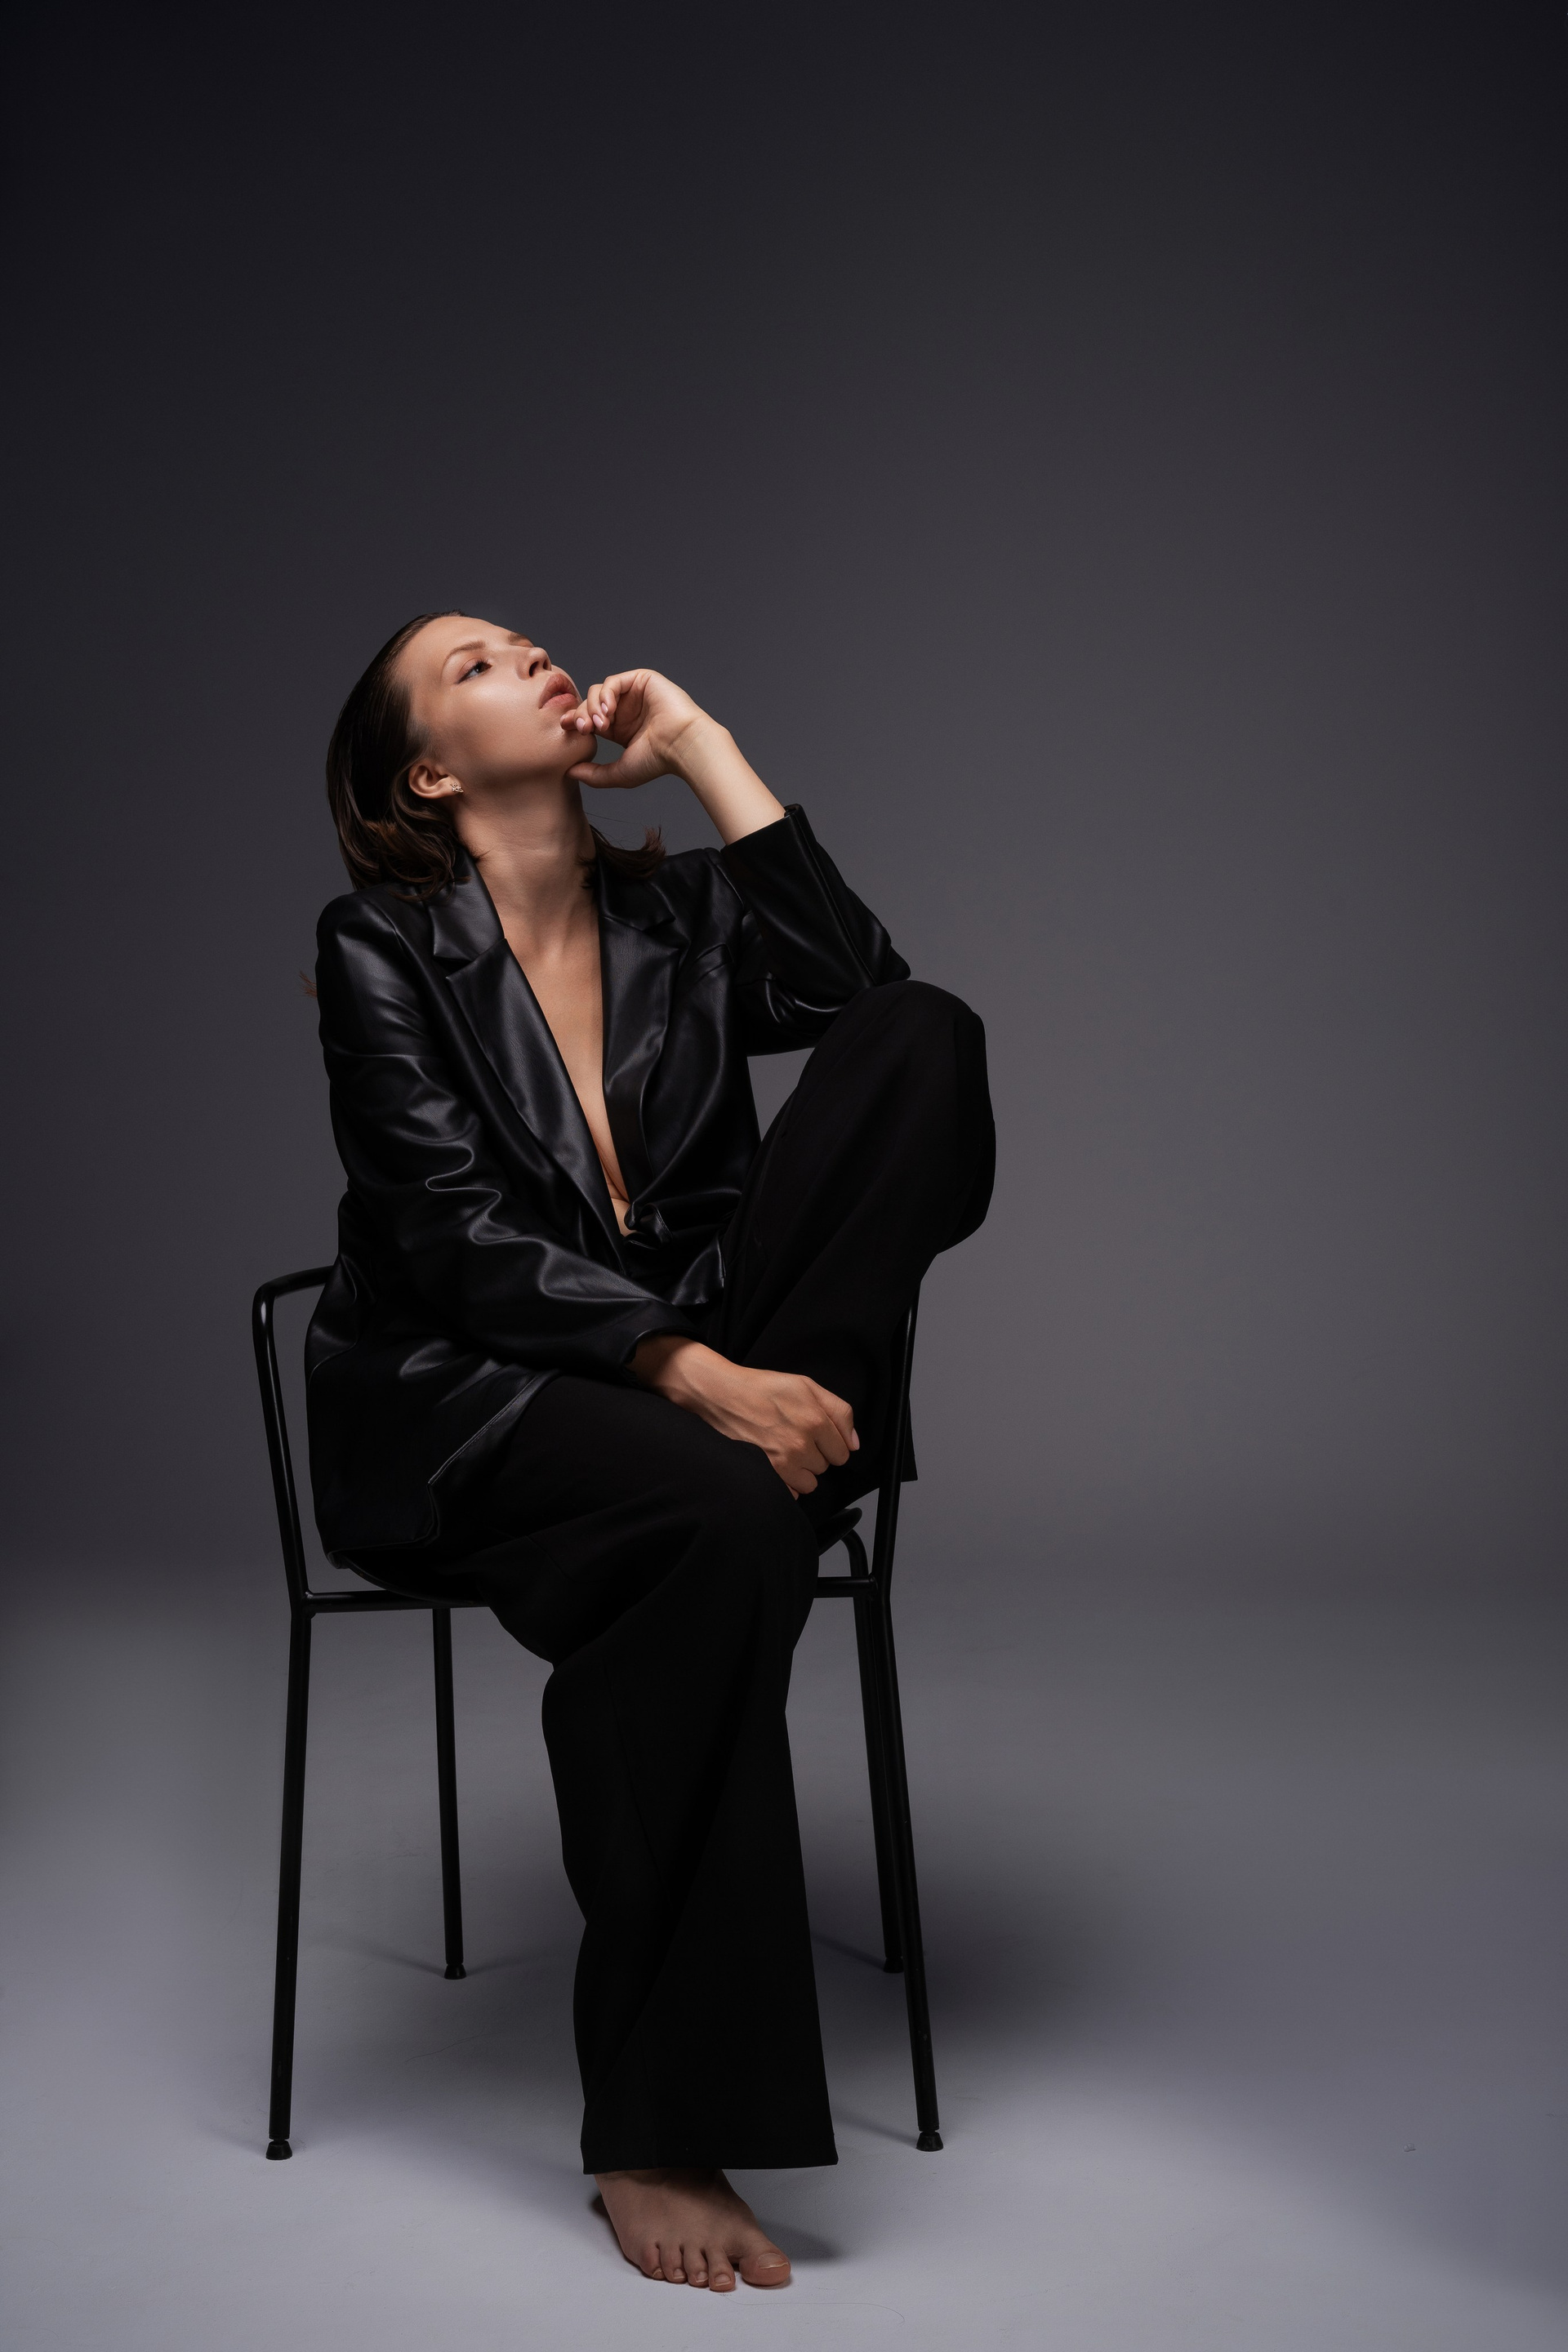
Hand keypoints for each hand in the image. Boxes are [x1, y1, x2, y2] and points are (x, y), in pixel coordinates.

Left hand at [564, 667, 785, 842]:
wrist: (681, 745)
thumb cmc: (657, 761)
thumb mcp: (619, 772)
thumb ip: (594, 774)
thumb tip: (569, 772)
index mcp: (619, 728)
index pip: (589, 719)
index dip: (576, 721)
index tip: (567, 729)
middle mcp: (625, 710)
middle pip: (590, 703)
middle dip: (581, 714)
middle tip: (583, 729)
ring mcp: (633, 694)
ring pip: (599, 690)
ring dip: (594, 706)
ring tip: (601, 724)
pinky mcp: (642, 680)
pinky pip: (614, 682)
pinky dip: (606, 695)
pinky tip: (609, 711)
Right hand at [631, 1337, 857, 1495]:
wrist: (722, 1395)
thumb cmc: (763, 1388)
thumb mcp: (808, 1386)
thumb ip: (840, 1412)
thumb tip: (855, 1443)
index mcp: (816, 1420)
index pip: (843, 1453)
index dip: (831, 1444)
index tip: (816, 1435)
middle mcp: (801, 1444)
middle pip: (825, 1468)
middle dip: (815, 1455)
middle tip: (795, 1437)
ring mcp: (782, 1462)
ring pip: (810, 1484)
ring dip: (801, 1471)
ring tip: (784, 1451)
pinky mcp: (765, 1474)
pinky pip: (789, 1492)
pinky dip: (784, 1482)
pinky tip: (773, 1462)